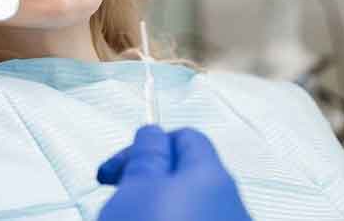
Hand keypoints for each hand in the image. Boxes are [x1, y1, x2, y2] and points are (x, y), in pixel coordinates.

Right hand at [97, 126, 251, 220]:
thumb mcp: (137, 188)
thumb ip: (146, 155)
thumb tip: (152, 133)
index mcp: (211, 176)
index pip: (184, 138)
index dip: (145, 146)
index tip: (113, 172)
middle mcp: (230, 204)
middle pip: (186, 177)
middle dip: (146, 183)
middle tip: (117, 200)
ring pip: (187, 208)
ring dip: (154, 211)